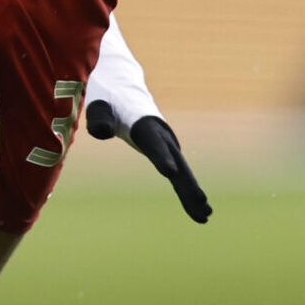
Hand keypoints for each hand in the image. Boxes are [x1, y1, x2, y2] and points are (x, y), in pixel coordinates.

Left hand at [87, 101, 211, 222]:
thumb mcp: (98, 105)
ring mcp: (167, 145)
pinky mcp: (167, 153)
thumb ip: (99, 118)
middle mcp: (162, 136)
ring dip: (193, 193)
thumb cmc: (109, 99)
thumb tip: (102, 133)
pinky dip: (188, 193)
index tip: (170, 172)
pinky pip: (180, 176)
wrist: (124, 89)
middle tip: (201, 201)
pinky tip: (199, 211)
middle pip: (178, 162)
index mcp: (144, 124)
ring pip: (183, 173)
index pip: (153, 143)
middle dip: (188, 183)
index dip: (161, 156)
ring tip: (205, 215)